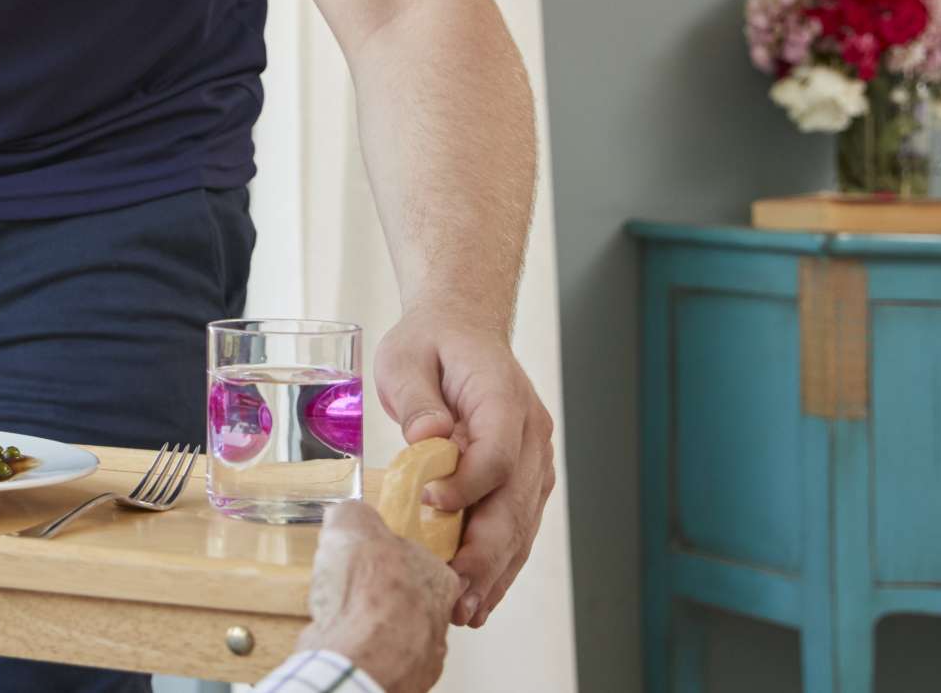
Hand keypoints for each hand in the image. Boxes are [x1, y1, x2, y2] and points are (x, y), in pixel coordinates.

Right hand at [297, 500, 461, 692]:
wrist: (360, 656)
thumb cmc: (370, 595)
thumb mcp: (354, 523)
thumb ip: (355, 514)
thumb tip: (349, 513)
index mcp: (440, 578)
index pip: (423, 560)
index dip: (392, 556)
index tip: (372, 556)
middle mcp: (438, 619)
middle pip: (409, 597)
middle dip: (379, 591)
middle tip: (351, 583)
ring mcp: (421, 655)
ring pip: (394, 630)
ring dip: (368, 621)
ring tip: (340, 610)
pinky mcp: (399, 678)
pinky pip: (376, 655)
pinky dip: (358, 646)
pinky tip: (340, 635)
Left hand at [373, 310, 556, 626]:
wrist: (462, 330)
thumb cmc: (430, 343)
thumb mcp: (406, 357)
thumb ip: (417, 398)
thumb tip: (428, 440)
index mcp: (503, 396)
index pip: (498, 452)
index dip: (468, 484)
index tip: (432, 504)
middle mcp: (530, 434)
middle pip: (516, 501)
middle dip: (486, 553)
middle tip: (455, 593)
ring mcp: (535, 460)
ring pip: (522, 523)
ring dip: (497, 571)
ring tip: (467, 610)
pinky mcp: (526, 480)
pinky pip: (518, 526)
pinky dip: (501, 563)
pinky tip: (480, 595)